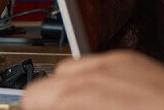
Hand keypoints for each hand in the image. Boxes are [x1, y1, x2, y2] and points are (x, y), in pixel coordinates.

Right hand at [22, 51, 163, 109]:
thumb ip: (71, 107)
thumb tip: (60, 105)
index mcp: (73, 97)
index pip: (31, 97)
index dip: (35, 109)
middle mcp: (89, 74)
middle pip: (47, 83)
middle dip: (52, 101)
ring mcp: (111, 62)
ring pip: (73, 70)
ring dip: (74, 88)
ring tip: (93, 107)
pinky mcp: (132, 58)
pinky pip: (101, 63)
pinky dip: (100, 79)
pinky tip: (116, 99)